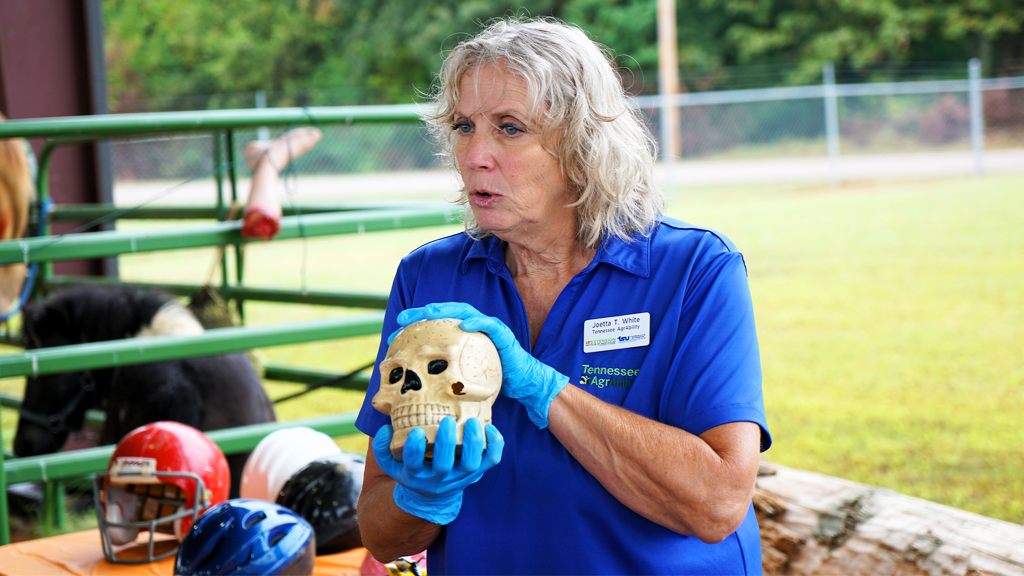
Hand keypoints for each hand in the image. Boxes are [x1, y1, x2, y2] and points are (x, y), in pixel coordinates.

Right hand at [372, 416, 502, 524]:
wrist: (432, 497)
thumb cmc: (412, 471)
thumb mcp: (392, 464)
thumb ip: (382, 448)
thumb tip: (386, 428)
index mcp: (416, 476)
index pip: (413, 465)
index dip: (414, 450)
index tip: (416, 432)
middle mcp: (438, 480)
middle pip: (443, 466)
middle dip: (446, 442)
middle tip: (447, 420)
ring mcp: (460, 478)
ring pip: (471, 465)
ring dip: (473, 443)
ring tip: (472, 422)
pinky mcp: (477, 473)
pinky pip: (491, 461)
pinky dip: (495, 445)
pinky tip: (491, 427)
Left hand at [394, 302, 569, 428]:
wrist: (522, 384)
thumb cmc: (491, 381)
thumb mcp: (461, 378)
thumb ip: (444, 376)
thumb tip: (416, 390)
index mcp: (461, 336)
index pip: (434, 326)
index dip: (414, 327)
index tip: (394, 333)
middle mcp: (473, 327)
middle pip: (445, 313)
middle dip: (422, 313)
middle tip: (403, 318)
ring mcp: (488, 328)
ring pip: (465, 312)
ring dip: (446, 310)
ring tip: (429, 311)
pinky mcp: (503, 335)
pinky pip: (490, 325)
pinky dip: (477, 322)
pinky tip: (465, 324)